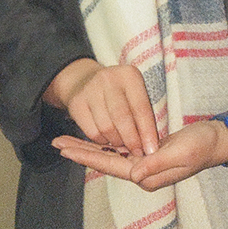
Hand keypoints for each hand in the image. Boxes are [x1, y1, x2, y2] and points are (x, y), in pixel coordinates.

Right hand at [44, 58, 159, 157]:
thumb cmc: (120, 94)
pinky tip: (108, 139)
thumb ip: (144, 116)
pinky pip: (92, 133)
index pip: (140, 108)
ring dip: (117, 142)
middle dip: (132, 140)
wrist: (86, 81)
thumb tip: (150, 146)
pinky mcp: (76, 103)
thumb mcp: (135, 96)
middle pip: (122, 118)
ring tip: (124, 144)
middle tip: (138, 153)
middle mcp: (108, 78)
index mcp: (129, 75)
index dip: (147, 131)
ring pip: (106, 128)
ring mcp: (89, 90)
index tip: (152, 150)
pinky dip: (102, 141)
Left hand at [53, 118, 227, 191]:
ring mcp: (143, 165)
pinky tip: (91, 139)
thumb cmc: (202, 146)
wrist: (216, 141)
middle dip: (79, 152)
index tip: (65, 149)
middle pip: (104, 162)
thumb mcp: (182, 153)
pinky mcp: (147, 155)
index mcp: (147, 174)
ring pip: (109, 156)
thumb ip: (157, 164)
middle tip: (56, 143)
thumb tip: (133, 174)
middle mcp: (141, 172)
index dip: (86, 156)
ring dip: (87, 148)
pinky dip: (103, 144)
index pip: (110, 165)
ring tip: (66, 140)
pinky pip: (119, 150)